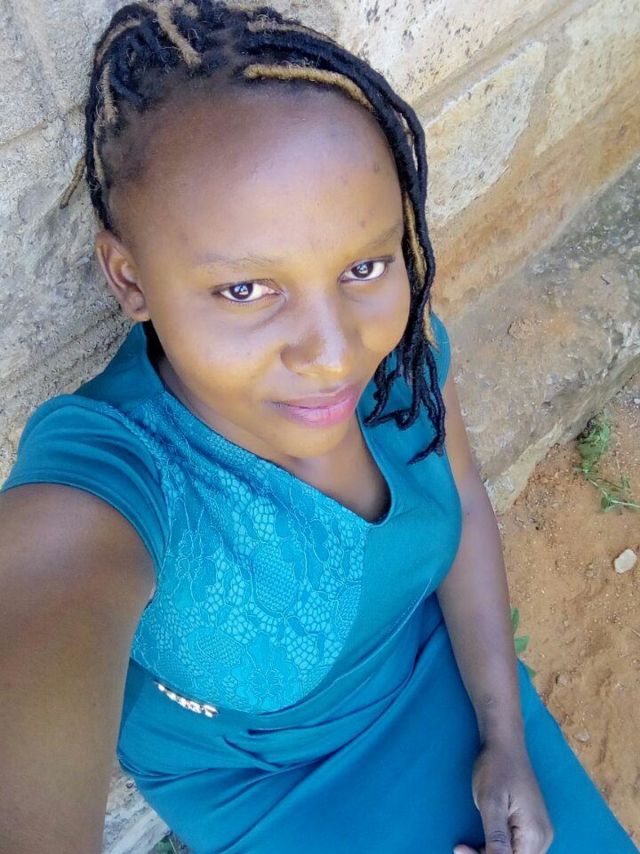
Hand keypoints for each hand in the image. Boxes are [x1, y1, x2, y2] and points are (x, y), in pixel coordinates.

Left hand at [453, 739, 553, 853]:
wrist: (504, 743)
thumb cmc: (495, 768)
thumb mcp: (491, 803)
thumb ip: (496, 838)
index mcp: (535, 834)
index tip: (462, 851)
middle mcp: (543, 838)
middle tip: (462, 849)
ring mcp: (539, 833)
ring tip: (467, 846)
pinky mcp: (531, 827)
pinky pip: (516, 848)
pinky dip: (497, 849)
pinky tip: (480, 843)